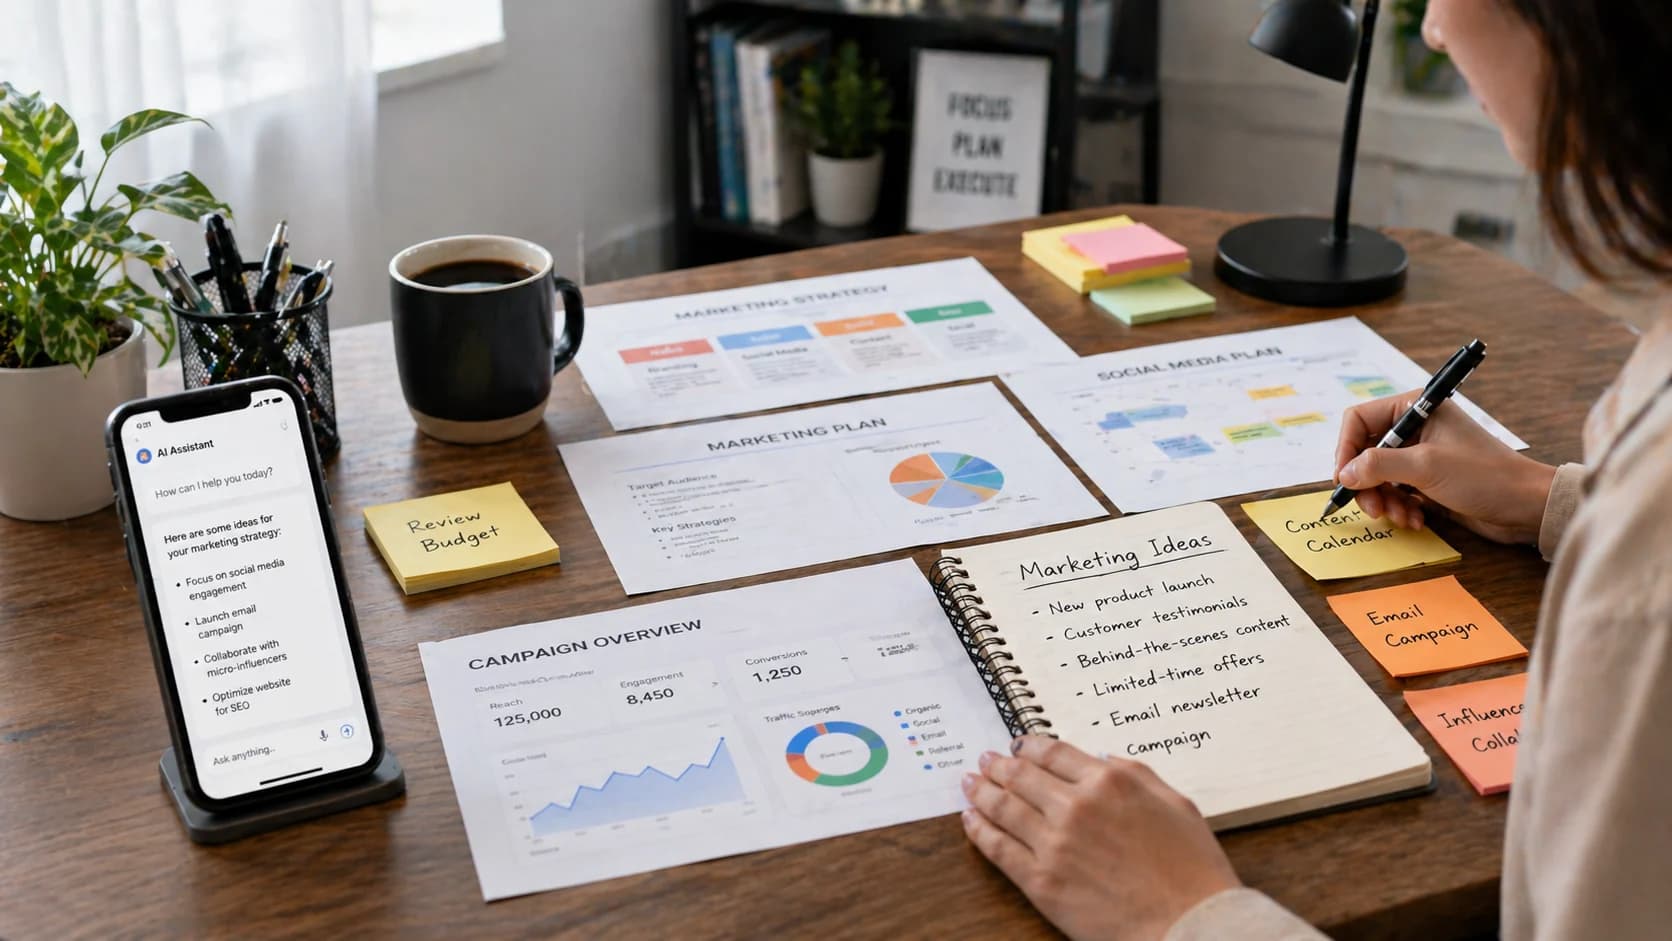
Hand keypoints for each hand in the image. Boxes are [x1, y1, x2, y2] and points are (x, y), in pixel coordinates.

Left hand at [961, 737, 1239, 940]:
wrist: (1190, 925)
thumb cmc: (1192, 870)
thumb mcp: (1175, 803)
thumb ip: (1136, 775)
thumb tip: (1105, 761)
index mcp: (1110, 782)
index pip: (1055, 753)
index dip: (1029, 747)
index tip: (1017, 746)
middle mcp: (1076, 805)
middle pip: (1022, 775)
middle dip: (999, 765)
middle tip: (985, 761)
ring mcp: (1055, 843)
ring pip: (1004, 807)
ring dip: (982, 791)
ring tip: (970, 783)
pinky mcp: (1042, 881)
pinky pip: (999, 848)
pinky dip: (980, 830)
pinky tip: (971, 819)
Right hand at [1334, 389, 1556, 544]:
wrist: (1526, 506)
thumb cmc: (1484, 476)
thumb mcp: (1426, 468)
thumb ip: (1379, 466)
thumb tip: (1344, 473)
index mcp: (1415, 408)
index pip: (1358, 420)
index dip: (1346, 449)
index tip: (1344, 479)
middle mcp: (1414, 427)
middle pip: (1364, 452)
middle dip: (1366, 483)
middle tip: (1374, 508)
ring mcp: (1420, 454)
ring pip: (1377, 476)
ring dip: (1383, 500)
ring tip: (1401, 517)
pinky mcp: (1426, 479)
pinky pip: (1394, 492)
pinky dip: (1399, 508)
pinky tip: (1416, 519)